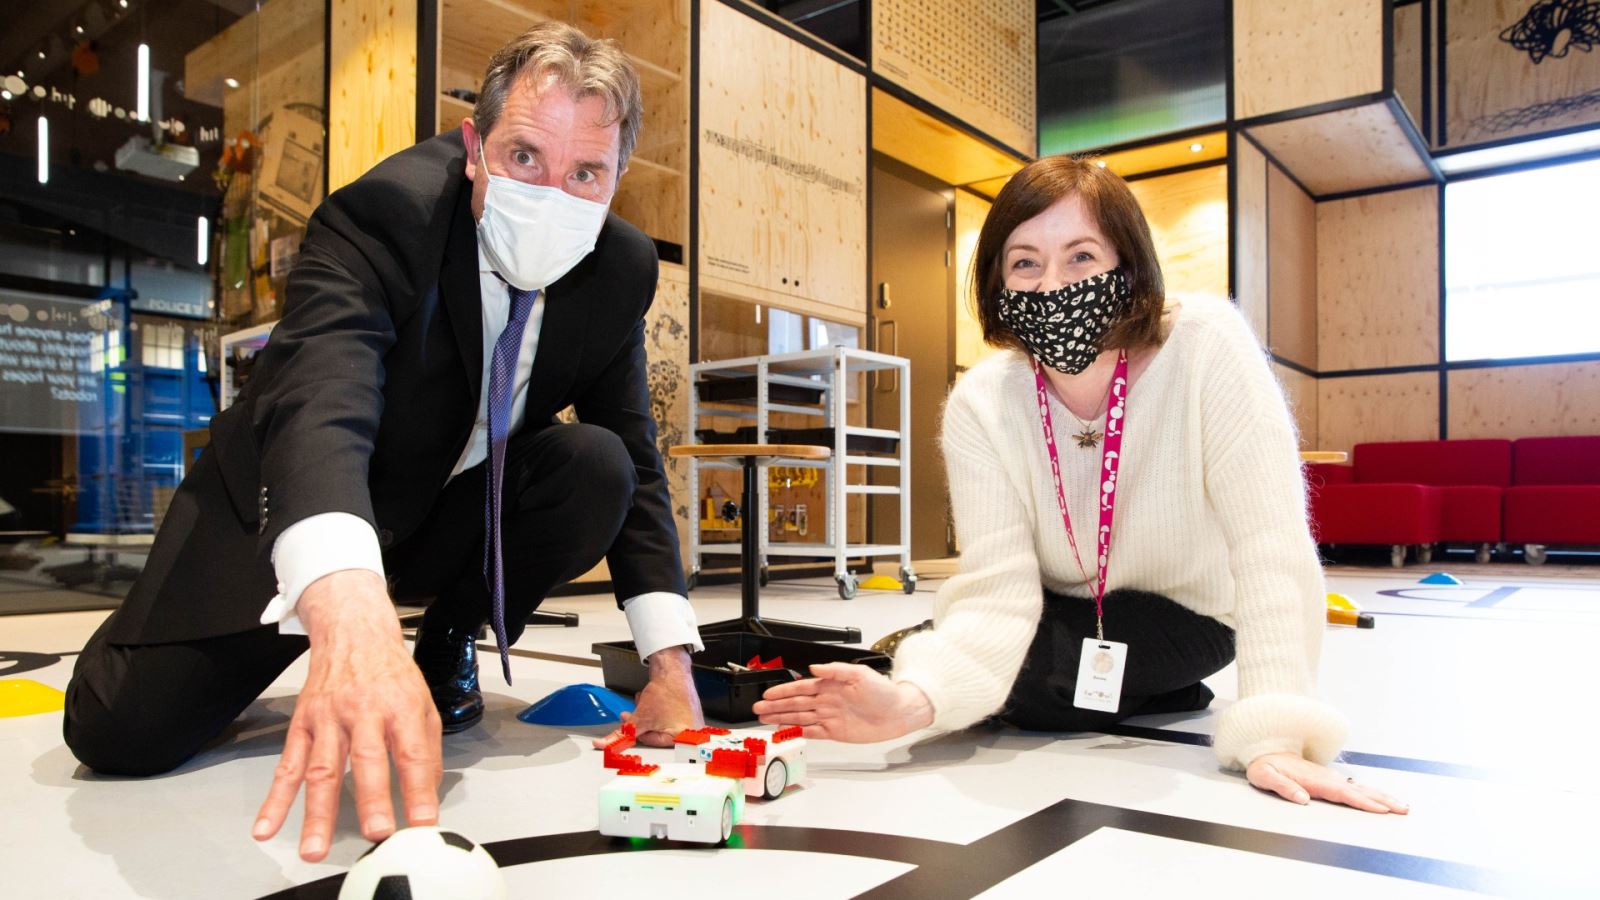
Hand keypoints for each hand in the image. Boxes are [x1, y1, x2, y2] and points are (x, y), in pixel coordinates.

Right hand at [252, 570, 442, 861]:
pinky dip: (275, 798)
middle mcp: (363, 711)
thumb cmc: (391, 672)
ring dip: (316, 813)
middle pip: (367, 759)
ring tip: (314, 847)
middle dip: (371, 800)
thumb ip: (427, 748)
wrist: (353, 631)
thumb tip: (427, 793)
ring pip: (321, 769)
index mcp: (400, 706)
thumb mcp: (423, 701)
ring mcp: (329, 718)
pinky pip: (288, 765)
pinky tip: (267, 824)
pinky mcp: (303, 724)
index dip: (419, 789)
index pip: (413, 753)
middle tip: (376, 833)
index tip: (423, 822)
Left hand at [592, 646, 702, 748]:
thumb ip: (625, 733)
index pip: (652, 741)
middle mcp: (690, 731)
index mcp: (683, 737)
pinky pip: (667, 716)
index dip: (638, 731)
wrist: (673, 669)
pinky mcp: (687, 711)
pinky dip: (656, 710)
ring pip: (661, 724)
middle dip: (642, 722)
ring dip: (647, 715)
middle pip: (657, 733)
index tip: (630, 725)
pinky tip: (651, 701)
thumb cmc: (666, 691)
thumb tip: (609, 743)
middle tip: (633, 715)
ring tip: (644, 704)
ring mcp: (690, 720)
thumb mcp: (641, 717)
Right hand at [751, 662, 933, 742]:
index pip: (800, 688)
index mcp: (830, 685)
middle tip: (757, 708)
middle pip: (795, 704)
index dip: (783, 691)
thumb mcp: (860, 674)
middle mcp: (827, 700)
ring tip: (764, 719)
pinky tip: (786, 731)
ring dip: (781, 718)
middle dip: (775, 705)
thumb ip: (836, 670)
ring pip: (799, 718)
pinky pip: (812, 732)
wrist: (899, 712)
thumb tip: (815, 668)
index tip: (767, 693)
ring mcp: (829, 717)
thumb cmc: (884, 691)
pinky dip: (798, 732)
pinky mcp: (835, 732)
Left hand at [1246, 752, 1408, 813]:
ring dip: (1382, 797)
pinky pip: (1355, 788)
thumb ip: (1283, 787)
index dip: (1363, 802)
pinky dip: (1371, 794)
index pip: (1344, 794)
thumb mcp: (1265, 776)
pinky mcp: (1329, 780)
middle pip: (1360, 791)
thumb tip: (1303, 798)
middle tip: (1404, 809)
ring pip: (1361, 788)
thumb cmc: (1265, 764)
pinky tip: (1380, 800)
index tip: (1381, 809)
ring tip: (1401, 806)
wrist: (1265, 749)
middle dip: (1383, 800)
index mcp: (1315, 780)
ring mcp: (1330, 778)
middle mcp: (1326, 778)